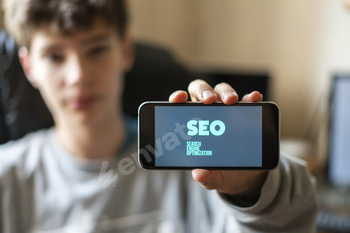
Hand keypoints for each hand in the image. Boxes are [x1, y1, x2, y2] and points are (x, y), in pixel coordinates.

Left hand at [169, 79, 267, 202]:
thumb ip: (206, 177)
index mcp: (193, 124)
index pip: (182, 104)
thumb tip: (198, 174)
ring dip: (226, 92)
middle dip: (205, 91)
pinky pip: (248, 101)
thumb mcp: (214, 177)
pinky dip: (251, 98)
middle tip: (210, 100)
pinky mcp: (246, 114)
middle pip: (202, 91)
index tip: (179, 98)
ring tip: (232, 101)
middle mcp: (208, 113)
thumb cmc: (222, 173)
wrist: (246, 178)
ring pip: (223, 91)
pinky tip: (254, 98)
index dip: (178, 97)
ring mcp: (227, 111)